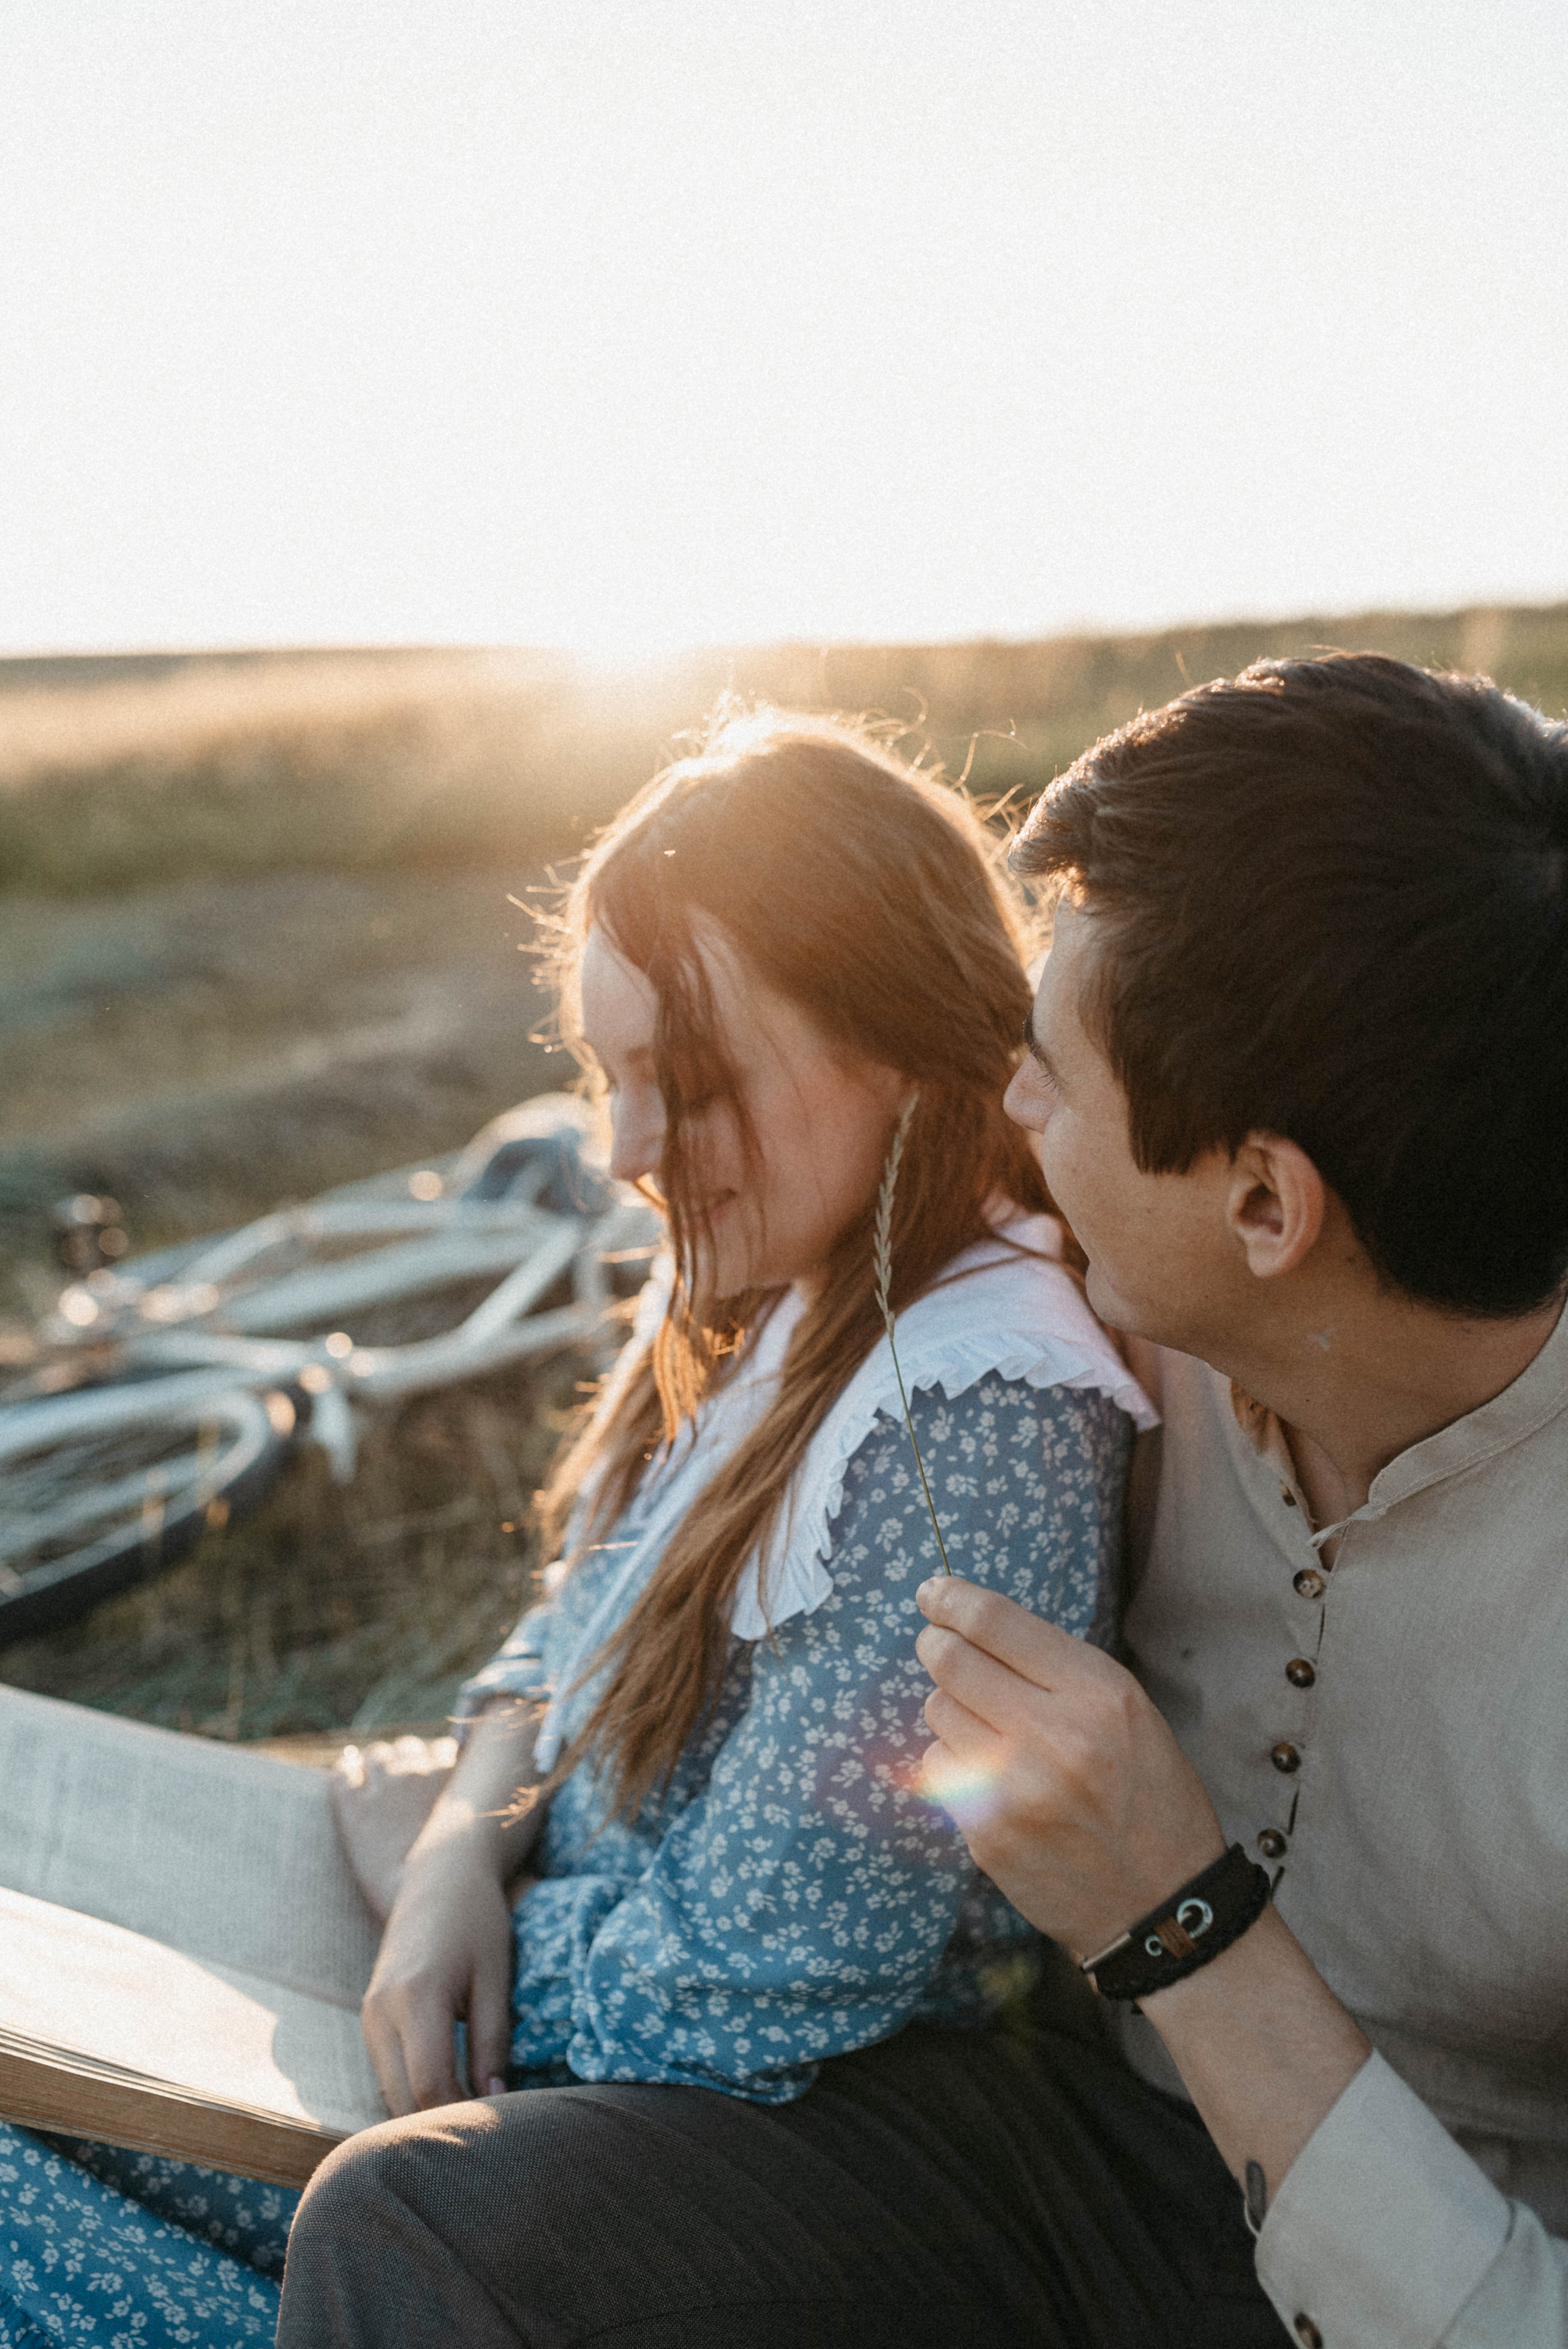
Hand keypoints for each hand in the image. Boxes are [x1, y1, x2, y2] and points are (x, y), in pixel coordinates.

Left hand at [330, 1734, 457, 1923]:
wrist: (429, 1901)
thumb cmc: (463, 1875)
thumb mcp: (482, 1828)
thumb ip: (476, 1799)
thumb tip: (475, 1789)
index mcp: (450, 1773)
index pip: (442, 1748)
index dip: (437, 1763)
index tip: (433, 1779)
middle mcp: (417, 1771)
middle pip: (408, 1746)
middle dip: (405, 1762)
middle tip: (403, 1786)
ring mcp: (384, 1785)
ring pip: (376, 1754)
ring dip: (376, 1766)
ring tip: (374, 1786)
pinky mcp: (352, 1804)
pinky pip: (342, 1771)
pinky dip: (344, 1775)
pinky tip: (347, 1786)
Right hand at [355, 1695, 543, 2115]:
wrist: (440, 1872)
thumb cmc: (477, 1919)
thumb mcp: (496, 1977)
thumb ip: (492, 2041)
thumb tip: (496, 2104)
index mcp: (415, 1999)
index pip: (430, 2086)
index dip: (461, 2118)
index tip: (497, 2136)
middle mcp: (380, 2012)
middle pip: (402, 2100)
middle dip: (439, 2127)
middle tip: (484, 2148)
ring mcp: (369, 2015)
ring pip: (389, 2092)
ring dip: (422, 2115)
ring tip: (468, 2130)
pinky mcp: (370, 2015)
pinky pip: (386, 2073)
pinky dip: (412, 2093)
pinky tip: (446, 2101)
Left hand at [914, 1575, 1225, 1958]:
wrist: (1162, 1907)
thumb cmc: (1147, 1796)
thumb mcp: (1128, 1711)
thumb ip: (1057, 1668)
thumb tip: (972, 1626)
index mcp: (1099, 1693)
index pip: (996, 1622)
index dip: (951, 1598)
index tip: (932, 1592)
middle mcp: (1054, 1734)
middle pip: (949, 1660)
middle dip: (937, 1645)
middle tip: (941, 1647)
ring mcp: (1013, 1788)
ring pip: (936, 1711)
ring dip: (951, 1709)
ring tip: (991, 1730)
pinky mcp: (985, 1832)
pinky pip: (937, 1767)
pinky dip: (953, 1763)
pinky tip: (991, 1780)